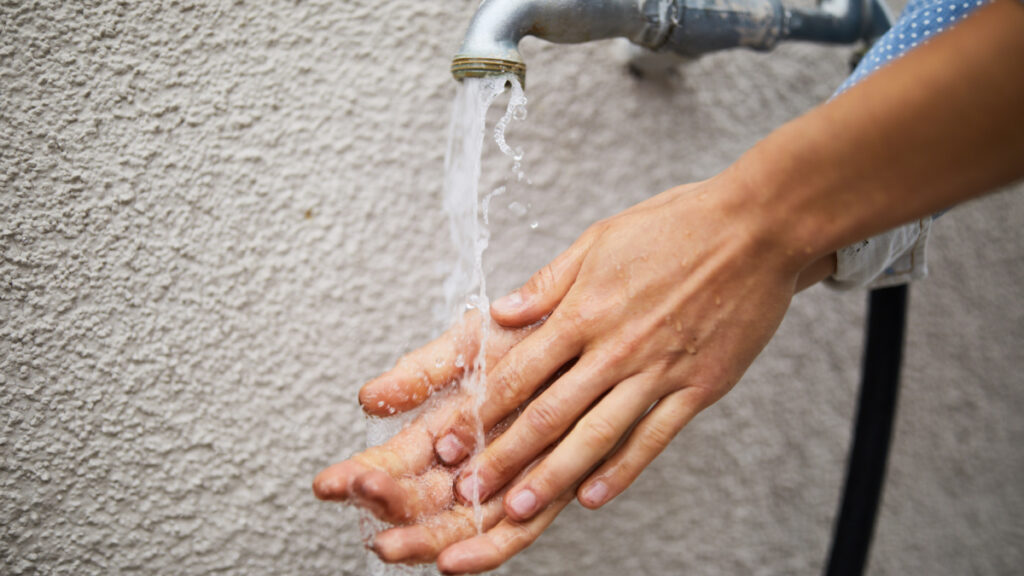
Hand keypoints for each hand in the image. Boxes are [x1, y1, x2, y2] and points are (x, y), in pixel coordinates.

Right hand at [314, 312, 576, 573]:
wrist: (596, 324)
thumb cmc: (534, 333)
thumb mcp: (471, 345)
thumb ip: (423, 374)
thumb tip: (370, 399)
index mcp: (445, 427)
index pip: (394, 462)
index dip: (361, 474)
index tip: (331, 483)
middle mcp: (472, 461)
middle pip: (420, 500)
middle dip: (386, 508)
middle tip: (362, 502)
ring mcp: (508, 479)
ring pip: (459, 524)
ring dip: (422, 538)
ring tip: (390, 543)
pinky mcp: (550, 490)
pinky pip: (515, 532)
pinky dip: (485, 549)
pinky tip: (452, 562)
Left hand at [428, 176, 831, 526]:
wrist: (756, 229)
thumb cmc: (676, 226)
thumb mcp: (600, 240)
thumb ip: (548, 284)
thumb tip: (501, 313)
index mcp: (585, 310)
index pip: (520, 371)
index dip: (480, 410)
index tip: (453, 439)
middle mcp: (615, 348)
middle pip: (549, 413)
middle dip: (504, 455)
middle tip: (469, 490)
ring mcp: (658, 372)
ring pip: (595, 434)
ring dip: (553, 475)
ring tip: (520, 507)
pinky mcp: (697, 388)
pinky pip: (653, 438)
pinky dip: (622, 470)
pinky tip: (592, 496)